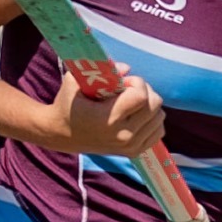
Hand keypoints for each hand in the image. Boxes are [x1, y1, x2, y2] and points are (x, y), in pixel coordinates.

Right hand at [36, 65, 164, 158]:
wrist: (61, 134)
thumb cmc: (68, 104)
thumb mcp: (76, 81)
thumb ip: (101, 70)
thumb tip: (127, 69)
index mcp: (108, 119)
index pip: (141, 95)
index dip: (135, 82)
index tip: (123, 83)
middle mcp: (122, 136)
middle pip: (155, 105)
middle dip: (144, 91)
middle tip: (128, 90)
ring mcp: (130, 146)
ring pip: (159, 117)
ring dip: (149, 105)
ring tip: (131, 104)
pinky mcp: (134, 152)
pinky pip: (158, 131)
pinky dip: (152, 121)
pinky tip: (136, 116)